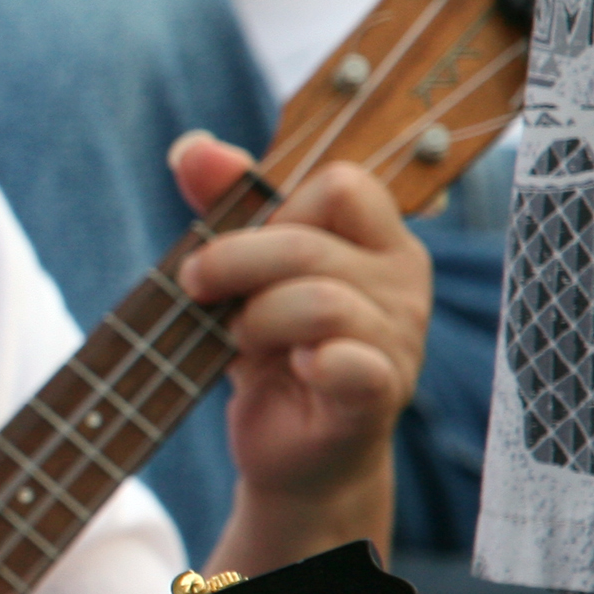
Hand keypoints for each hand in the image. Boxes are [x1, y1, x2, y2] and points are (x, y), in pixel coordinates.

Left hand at [170, 131, 427, 552]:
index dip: (273, 208)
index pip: (341, 184)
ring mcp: (400, 341)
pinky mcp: (379, 396)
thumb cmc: (270, 348)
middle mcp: (402, 282)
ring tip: (238, 340)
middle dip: (234, 261)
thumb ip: (225, 202)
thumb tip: (191, 146)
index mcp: (378, 240)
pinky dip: (318, 360)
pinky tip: (298, 367)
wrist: (287, 447)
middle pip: (311, 240)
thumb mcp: (243, 271)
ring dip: (254, 319)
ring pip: (321, 301)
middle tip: (199, 289)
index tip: (232, 242)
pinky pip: (355, 365)